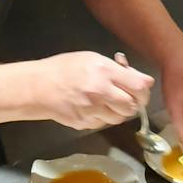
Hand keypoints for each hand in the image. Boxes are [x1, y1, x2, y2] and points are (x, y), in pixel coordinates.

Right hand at [33, 51, 153, 130]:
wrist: (38, 87)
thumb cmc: (65, 68)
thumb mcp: (92, 59)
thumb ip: (118, 69)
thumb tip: (142, 80)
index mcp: (104, 72)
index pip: (139, 87)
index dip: (144, 90)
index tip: (142, 88)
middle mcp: (100, 93)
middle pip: (132, 106)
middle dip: (133, 102)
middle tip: (127, 97)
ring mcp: (92, 111)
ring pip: (119, 118)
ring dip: (119, 111)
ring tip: (109, 101)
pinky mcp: (85, 124)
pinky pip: (104, 123)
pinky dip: (104, 117)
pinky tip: (94, 107)